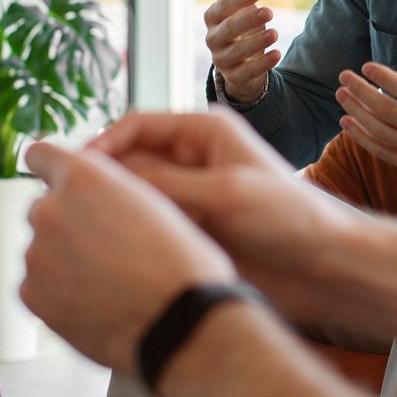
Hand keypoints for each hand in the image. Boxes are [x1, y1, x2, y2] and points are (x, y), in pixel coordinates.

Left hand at [21, 140, 234, 371]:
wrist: (181, 324)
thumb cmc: (181, 265)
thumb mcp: (154, 204)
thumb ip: (110, 191)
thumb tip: (93, 196)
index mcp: (84, 178)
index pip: (40, 154)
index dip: (49, 167)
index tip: (54, 180)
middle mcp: (51, 210)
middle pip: (44, 208)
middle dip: (66, 223)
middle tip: (104, 248)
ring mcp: (36, 255)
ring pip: (42, 249)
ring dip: (64, 259)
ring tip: (107, 282)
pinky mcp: (31, 295)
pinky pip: (38, 285)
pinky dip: (58, 292)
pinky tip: (95, 302)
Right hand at [89, 109, 370, 313]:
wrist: (328, 270)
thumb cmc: (292, 219)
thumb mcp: (226, 194)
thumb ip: (167, 184)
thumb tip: (105, 179)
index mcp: (205, 133)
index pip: (136, 126)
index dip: (101, 145)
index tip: (73, 170)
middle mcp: (193, 162)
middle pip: (128, 163)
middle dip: (101, 182)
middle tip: (68, 208)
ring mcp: (190, 199)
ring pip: (134, 200)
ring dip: (113, 213)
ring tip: (83, 234)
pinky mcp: (191, 234)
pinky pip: (148, 230)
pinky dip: (128, 238)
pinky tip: (108, 256)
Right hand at [203, 0, 279, 103]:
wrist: (239, 62)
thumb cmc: (237, 26)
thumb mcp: (233, 3)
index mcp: (212, 18)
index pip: (221, 7)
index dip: (238, 0)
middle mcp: (213, 39)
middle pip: (228, 30)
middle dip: (247, 20)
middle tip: (269, 11)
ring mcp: (222, 60)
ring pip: (236, 53)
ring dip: (256, 43)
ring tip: (275, 32)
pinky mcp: (234, 77)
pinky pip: (246, 73)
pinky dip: (262, 65)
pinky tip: (277, 54)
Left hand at [335, 34, 396, 207]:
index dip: (385, 79)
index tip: (367, 67)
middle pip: (388, 111)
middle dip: (362, 92)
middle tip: (344, 77)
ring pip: (380, 132)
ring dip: (357, 113)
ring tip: (342, 95)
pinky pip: (382, 151)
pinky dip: (362, 138)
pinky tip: (348, 123)